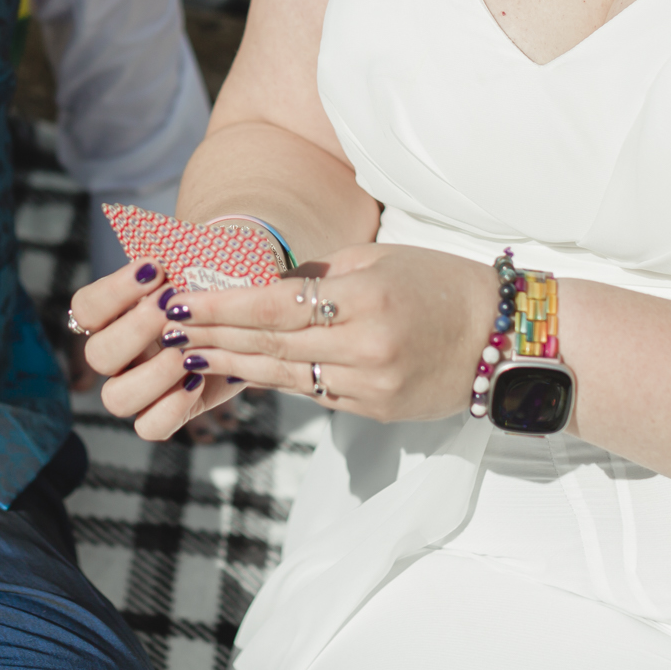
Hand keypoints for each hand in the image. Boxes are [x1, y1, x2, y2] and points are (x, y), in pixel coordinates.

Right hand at [70, 259, 244, 439]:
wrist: (242, 310)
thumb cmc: (212, 279)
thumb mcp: (197, 260)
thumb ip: (181, 255)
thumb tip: (180, 254)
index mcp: (112, 314)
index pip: (85, 308)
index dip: (114, 291)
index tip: (156, 268)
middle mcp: (117, 354)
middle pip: (97, 354)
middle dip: (137, 328)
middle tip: (174, 307)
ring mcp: (138, 386)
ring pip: (116, 398)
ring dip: (152, 374)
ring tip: (187, 351)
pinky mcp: (166, 411)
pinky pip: (149, 427)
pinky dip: (171, 407)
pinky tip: (197, 378)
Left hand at [158, 244, 498, 423]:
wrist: (505, 340)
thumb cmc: (441, 283)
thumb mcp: (379, 259)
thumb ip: (319, 274)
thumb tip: (262, 283)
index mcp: (364, 299)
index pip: (275, 305)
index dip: (222, 306)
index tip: (179, 301)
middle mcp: (364, 348)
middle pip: (270, 345)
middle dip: (212, 337)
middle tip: (165, 331)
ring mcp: (370, 387)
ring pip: (286, 376)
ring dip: (232, 365)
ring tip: (188, 354)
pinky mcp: (374, 410)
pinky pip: (314, 393)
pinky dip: (275, 380)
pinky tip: (240, 370)